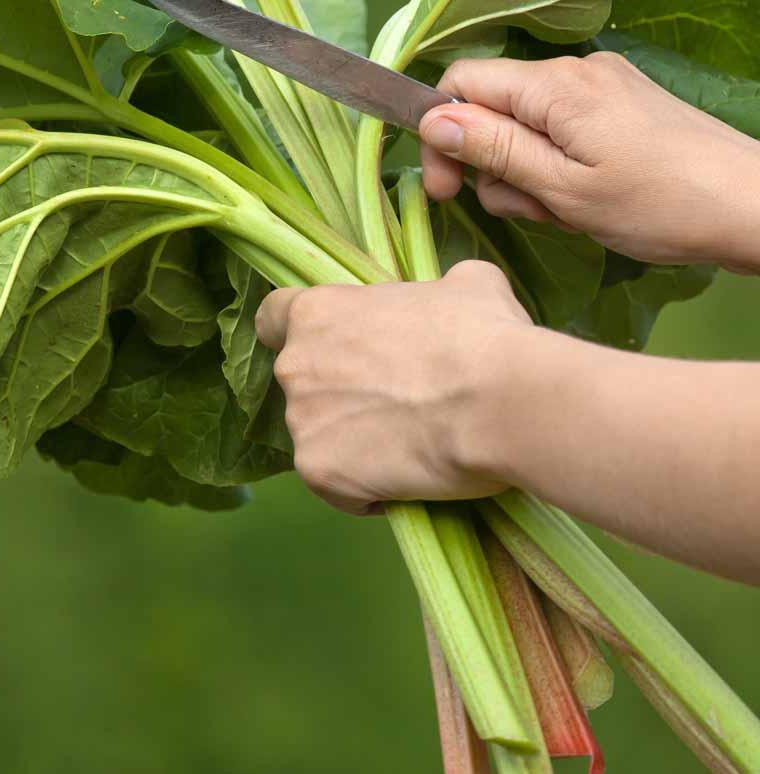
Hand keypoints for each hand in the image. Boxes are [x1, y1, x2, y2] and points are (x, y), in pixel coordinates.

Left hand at [254, 262, 531, 514]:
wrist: (500, 400)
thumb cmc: (482, 333)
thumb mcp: (466, 284)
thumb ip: (434, 291)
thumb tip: (448, 299)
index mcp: (318, 312)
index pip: (272, 318)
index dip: (297, 334)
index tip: (328, 349)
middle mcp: (295, 366)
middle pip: (302, 383)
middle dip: (337, 394)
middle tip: (395, 402)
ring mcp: (302, 424)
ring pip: (320, 437)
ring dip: (354, 443)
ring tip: (411, 446)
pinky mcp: (319, 473)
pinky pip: (338, 487)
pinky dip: (367, 489)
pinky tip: (410, 479)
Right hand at [419, 52, 759, 271]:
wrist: (752, 205)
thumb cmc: (660, 205)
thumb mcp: (563, 189)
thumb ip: (494, 150)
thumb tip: (432, 120)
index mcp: (556, 86)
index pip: (463, 82)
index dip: (442, 135)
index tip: (446, 190)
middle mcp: (577, 71)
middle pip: (495, 107)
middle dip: (494, 164)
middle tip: (527, 212)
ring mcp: (605, 86)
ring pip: (529, 124)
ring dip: (529, 173)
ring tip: (567, 212)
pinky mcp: (624, 105)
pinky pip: (564, 129)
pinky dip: (560, 166)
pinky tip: (586, 200)